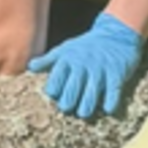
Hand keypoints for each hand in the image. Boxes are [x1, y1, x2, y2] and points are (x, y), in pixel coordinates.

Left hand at [29, 11, 143, 118]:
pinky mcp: (117, 73)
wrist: (116, 34)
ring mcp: (100, 69)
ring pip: (90, 93)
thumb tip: (30, 67)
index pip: (56, 80)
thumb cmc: (86, 46)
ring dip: (86, 107)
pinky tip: (107, 109)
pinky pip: (112, 92)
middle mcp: (82, 65)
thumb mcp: (66, 49)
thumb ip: (48, 60)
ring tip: (83, 113)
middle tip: (67, 109)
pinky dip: (109, 103)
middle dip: (67, 103)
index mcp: (68, 59)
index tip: (54, 98)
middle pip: (71, 90)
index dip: (53, 92)